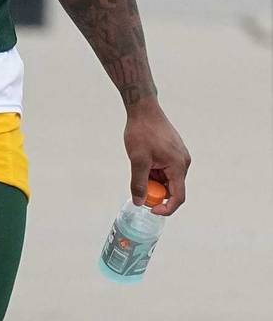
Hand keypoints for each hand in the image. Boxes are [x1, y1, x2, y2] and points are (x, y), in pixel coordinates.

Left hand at [124, 99, 190, 215]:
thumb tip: (139, 202)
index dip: (166, 208)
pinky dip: (154, 172)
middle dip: (156, 193)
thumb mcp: (138, 160)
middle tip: (138, 188)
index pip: (178, 197)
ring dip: (153, 181)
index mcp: (178, 166)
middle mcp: (183, 163)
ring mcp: (179, 157)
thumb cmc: (142, 132)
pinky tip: (143, 162)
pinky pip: (165, 170)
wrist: (143, 110)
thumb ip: (139, 183)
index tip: (151, 211)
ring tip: (139, 167)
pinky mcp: (173, 152)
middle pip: (172, 189)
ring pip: (167, 179)